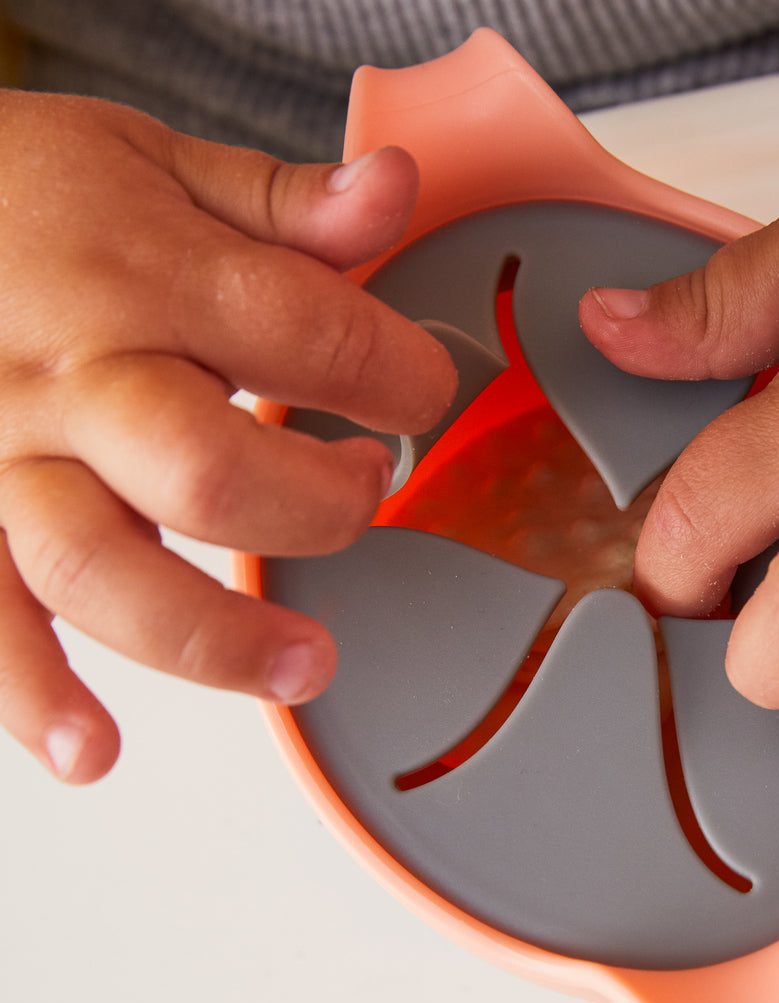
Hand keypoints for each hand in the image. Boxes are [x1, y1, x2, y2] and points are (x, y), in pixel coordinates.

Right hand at [0, 91, 455, 781]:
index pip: (312, 336)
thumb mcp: (153, 161)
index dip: (401, 377)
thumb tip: (394, 189)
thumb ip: (281, 202)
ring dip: (211, 634)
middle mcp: (73, 375)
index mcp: (144, 275)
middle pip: (208, 470)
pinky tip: (90, 750)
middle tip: (364, 496)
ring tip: (304, 666)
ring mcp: (2, 456)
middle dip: (317, 507)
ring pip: (99, 565)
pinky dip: (34, 693)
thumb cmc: (17, 194)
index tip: (422, 393)